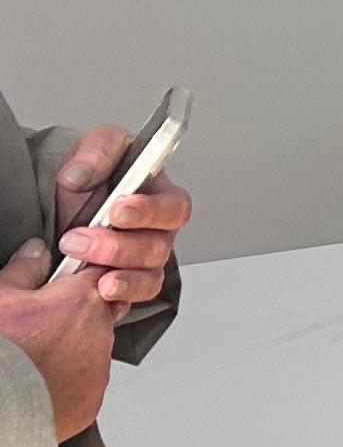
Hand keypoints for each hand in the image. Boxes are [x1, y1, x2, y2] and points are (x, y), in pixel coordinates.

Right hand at [0, 242, 119, 439]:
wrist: (1, 402)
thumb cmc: (2, 351)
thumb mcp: (2, 297)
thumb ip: (25, 270)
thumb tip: (36, 252)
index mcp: (82, 303)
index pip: (100, 276)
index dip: (82, 278)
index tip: (68, 283)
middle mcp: (99, 336)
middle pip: (100, 316)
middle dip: (78, 316)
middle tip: (43, 324)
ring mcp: (97, 372)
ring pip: (93, 352)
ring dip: (73, 351)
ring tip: (36, 356)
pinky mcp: (90, 404)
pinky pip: (85, 386)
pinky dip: (68, 383)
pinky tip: (40, 381)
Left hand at [50, 128, 185, 312]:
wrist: (64, 202)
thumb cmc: (92, 175)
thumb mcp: (96, 149)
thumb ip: (95, 153)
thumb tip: (79, 175)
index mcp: (160, 197)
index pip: (174, 207)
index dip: (150, 212)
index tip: (117, 210)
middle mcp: (158, 232)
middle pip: (158, 247)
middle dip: (117, 246)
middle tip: (77, 239)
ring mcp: (143, 261)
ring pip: (149, 276)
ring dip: (116, 272)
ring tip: (80, 266)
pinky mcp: (126, 282)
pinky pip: (134, 298)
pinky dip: (118, 295)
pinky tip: (98, 290)